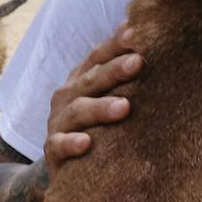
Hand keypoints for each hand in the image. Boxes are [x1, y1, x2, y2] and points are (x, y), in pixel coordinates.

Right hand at [46, 26, 141, 166]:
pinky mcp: (53, 150)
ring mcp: (58, 122)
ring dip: (100, 108)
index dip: (116, 44)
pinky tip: (86, 142)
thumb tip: (149, 39)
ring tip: (124, 108)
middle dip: (114, 70)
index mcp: (83, 79)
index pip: (99, 57)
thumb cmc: (101, 127)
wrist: (71, 168)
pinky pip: (60, 145)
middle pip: (91, 80)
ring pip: (78, 111)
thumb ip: (125, 75)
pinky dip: (71, 143)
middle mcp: (68, 96)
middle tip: (138, 62)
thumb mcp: (111, 98)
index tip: (138, 34)